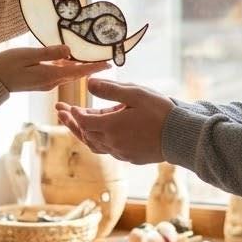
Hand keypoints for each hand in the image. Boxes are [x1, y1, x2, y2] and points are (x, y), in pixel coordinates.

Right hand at [0, 45, 108, 92]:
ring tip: (93, 59)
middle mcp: (51, 82)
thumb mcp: (28, 55)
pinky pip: (60, 75)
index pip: (78, 71)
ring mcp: (46, 84)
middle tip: (106, 60)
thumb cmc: (7, 65)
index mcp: (50, 75)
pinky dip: (69, 68)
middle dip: (91, 67)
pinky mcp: (41, 82)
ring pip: (69, 75)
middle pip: (76, 74)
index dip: (94, 67)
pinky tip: (71, 60)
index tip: (109, 64)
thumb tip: (69, 50)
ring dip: (81, 68)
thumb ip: (49, 53)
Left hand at [55, 78, 174, 163]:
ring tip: (74, 124)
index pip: (83, 122)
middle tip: (60, 113)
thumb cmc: (160, 112)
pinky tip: (99, 133)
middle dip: (71, 123)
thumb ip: (110, 89)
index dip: (73, 114)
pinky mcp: (130, 158)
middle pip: (85, 134)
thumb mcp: (135, 94)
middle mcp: (112, 143)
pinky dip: (98, 140)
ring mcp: (121, 153)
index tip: (66, 106)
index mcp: (111, 127)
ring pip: (95, 144)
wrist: (180, 137)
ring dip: (83, 133)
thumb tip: (88, 83)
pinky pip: (108, 150)